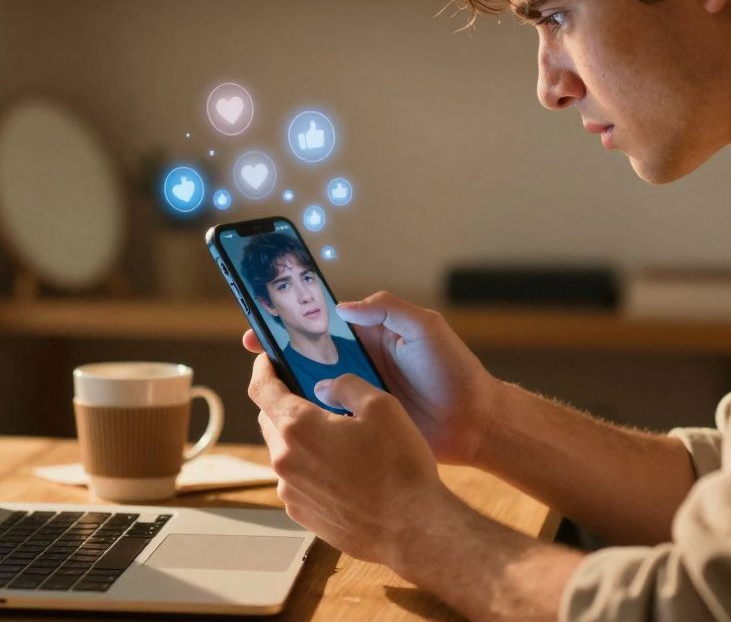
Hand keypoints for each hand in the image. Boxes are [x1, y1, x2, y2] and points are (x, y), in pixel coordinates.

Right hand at [242, 291, 496, 463]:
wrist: (475, 423)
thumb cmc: (454, 370)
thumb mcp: (425, 327)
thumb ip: (388, 309)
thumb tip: (344, 306)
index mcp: (370, 335)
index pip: (324, 321)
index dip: (294, 318)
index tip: (266, 317)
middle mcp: (360, 363)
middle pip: (310, 353)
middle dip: (280, 351)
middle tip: (255, 352)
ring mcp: (358, 394)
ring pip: (314, 387)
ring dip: (291, 385)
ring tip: (267, 385)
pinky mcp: (362, 425)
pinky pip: (329, 418)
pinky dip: (310, 417)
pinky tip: (292, 419)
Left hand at [247, 353, 455, 566]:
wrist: (412, 528)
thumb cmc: (399, 466)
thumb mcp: (382, 406)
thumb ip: (347, 385)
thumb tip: (326, 385)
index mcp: (299, 427)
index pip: (261, 389)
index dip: (262, 370)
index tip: (268, 361)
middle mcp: (285, 460)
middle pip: (271, 420)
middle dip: (287, 405)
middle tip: (317, 400)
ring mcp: (290, 491)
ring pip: (285, 452)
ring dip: (302, 440)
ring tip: (340, 442)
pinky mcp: (302, 514)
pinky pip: (297, 480)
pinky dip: (311, 469)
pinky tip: (345, 472)